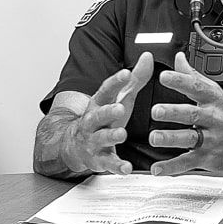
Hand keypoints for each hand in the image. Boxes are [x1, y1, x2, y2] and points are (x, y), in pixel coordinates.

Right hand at [69, 51, 153, 174]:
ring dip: (111, 136)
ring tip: (122, 134)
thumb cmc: (104, 118)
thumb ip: (135, 79)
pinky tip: (127, 168)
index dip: (116, 82)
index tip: (126, 74)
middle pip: (99, 114)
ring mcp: (94, 140)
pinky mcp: (99, 159)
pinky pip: (108, 163)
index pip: (106, 89)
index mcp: (100, 103)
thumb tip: (147, 56)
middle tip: (120, 108)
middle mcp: (94, 121)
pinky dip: (117, 166)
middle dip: (108, 111)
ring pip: (101, 138)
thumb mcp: (119, 97)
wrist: (75, 145)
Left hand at [147, 52, 222, 175]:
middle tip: (157, 110)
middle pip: (192, 114)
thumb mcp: (214, 92)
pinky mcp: (206, 157)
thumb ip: (192, 76)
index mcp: (212, 99)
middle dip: (174, 112)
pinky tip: (157, 168)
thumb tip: (178, 57)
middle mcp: (212, 118)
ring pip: (190, 138)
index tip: (164, 77)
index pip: (196, 88)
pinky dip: (172, 167)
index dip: (180, 81)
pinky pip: (187, 162)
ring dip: (171, 139)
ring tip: (154, 138)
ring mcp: (210, 139)